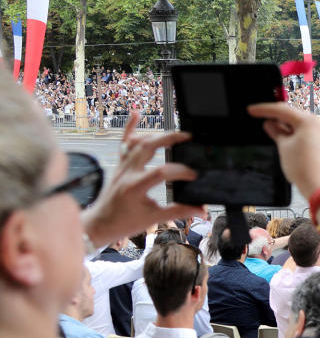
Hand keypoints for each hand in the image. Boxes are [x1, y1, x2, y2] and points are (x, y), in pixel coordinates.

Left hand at [82, 112, 203, 246]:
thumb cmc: (124, 223)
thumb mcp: (153, 218)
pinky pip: (123, 142)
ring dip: (158, 134)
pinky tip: (136, 113)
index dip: (181, 171)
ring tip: (176, 134)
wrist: (100, 223)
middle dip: (169, 138)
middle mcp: (127, 172)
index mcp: (135, 187)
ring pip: (138, 142)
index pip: (161, 172)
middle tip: (188, 137)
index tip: (194, 175)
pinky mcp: (119, 164)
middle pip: (148, 147)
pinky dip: (129, 127)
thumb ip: (179, 211)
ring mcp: (122, 166)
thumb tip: (201, 208)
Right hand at [247, 102, 319, 196]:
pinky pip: (309, 133)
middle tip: (262, 118)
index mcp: (309, 121)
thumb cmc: (306, 169)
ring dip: (287, 127)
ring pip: (302, 125)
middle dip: (277, 118)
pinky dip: (297, 134)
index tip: (253, 110)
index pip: (283, 110)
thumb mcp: (284, 147)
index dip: (265, 109)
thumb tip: (270, 125)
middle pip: (294, 116)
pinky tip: (287, 139)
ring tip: (272, 130)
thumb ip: (276, 132)